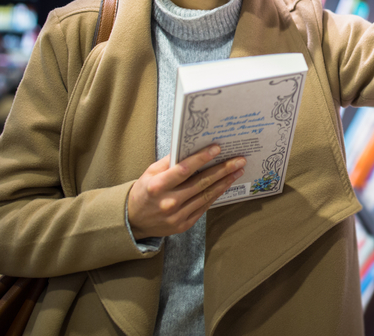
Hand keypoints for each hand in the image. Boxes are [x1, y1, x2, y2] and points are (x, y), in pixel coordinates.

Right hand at [127, 145, 245, 239]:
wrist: (134, 221)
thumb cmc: (145, 191)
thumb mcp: (150, 172)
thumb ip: (170, 161)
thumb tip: (192, 147)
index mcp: (157, 186)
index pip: (183, 170)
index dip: (201, 158)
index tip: (217, 148)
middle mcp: (168, 202)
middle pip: (201, 183)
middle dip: (223, 170)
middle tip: (239, 160)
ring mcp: (177, 216)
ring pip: (206, 196)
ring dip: (225, 182)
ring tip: (237, 170)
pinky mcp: (183, 225)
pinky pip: (204, 207)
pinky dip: (216, 194)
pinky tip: (226, 184)